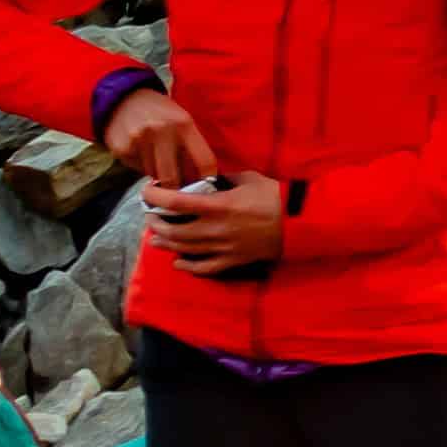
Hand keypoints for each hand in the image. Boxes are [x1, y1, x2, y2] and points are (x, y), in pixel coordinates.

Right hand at [105, 88, 218, 185]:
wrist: (124, 97)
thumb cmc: (160, 112)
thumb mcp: (182, 120)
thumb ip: (192, 145)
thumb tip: (201, 178)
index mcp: (184, 124)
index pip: (204, 161)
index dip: (207, 178)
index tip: (205, 184)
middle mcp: (162, 131)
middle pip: (174, 177)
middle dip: (176, 186)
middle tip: (178, 186)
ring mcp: (139, 140)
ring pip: (154, 175)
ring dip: (158, 174)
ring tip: (157, 160)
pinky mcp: (122, 149)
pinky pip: (137, 169)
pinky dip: (141, 166)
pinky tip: (140, 152)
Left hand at [147, 172, 287, 272]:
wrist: (300, 221)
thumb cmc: (275, 196)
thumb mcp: (248, 178)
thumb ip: (223, 180)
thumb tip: (208, 181)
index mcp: (218, 206)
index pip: (176, 202)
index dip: (155, 197)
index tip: (146, 192)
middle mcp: (215, 229)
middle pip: (174, 230)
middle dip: (156, 223)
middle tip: (151, 217)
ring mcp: (223, 247)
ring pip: (185, 249)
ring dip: (166, 243)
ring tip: (155, 238)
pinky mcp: (233, 260)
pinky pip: (205, 268)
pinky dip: (188, 267)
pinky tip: (178, 263)